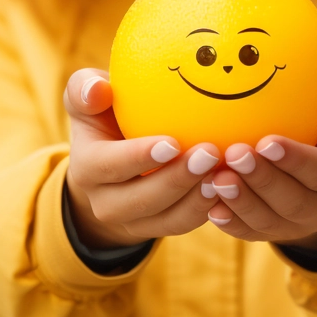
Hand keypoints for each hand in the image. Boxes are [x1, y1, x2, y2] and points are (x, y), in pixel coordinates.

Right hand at [63, 69, 221, 248]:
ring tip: (224, 173)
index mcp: (87, 168)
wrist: (109, 163)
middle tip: (210, 153)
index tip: (173, 142)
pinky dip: (207, 208)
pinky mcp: (157, 228)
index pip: (110, 166)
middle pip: (142, 199)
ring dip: (197, 198)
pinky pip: (184, 224)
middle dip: (177, 180)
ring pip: (167, 218)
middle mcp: (105, 202)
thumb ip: (85, 88)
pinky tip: (230, 185)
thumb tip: (98, 89)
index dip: (140, 157)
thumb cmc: (104, 115)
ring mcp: (132, 221)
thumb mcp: (87, 98)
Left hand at [203, 68, 316, 248]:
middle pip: (293, 202)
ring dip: (241, 202)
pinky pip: (249, 233)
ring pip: (268, 221)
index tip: (266, 141)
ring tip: (216, 179)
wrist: (315, 168)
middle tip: (234, 155)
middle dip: (262, 180)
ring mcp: (295, 226)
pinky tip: (210, 207)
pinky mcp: (269, 233)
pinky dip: (230, 222)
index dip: (296, 160)